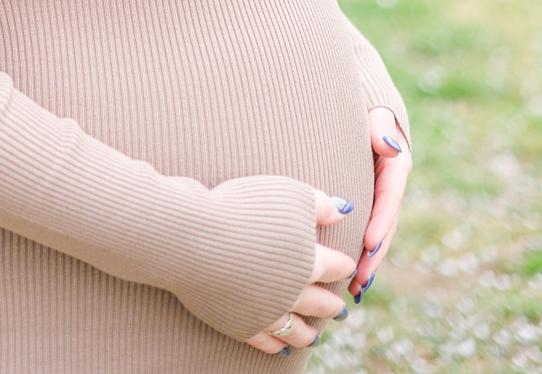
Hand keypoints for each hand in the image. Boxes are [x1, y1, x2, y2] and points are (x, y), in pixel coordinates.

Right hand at [245, 190, 353, 356]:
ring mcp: (264, 312)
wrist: (193, 237)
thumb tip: (344, 210)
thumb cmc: (242, 207)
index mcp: (309, 260)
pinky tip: (280, 348)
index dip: (344, 267)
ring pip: (294, 329)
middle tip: (340, 312)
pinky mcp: (238, 324)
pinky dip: (275, 345)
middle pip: (319, 302)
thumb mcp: (288, 193)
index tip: (348, 270)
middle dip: (331, 306)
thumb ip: (319, 203)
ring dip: (308, 333)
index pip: (335, 267)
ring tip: (315, 338)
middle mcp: (291, 292)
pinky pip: (263, 341)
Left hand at [350, 106, 411, 299]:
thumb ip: (381, 128)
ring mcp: (381, 198)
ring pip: (378, 234)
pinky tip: (351, 280)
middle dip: (374, 253)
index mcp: (396, 164)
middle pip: (385, 224)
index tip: (369, 243)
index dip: (381, 221)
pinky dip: (362, 256)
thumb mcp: (375, 114)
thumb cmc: (365, 111)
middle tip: (359, 278)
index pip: (390, 196)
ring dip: (369, 261)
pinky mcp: (369, 206)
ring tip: (355, 287)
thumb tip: (390, 146)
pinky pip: (367, 233)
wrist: (363, 111)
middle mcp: (391, 185)